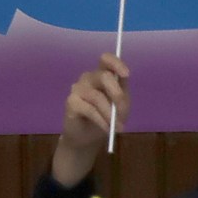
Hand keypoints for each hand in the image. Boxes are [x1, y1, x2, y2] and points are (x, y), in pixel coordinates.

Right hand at [53, 55, 128, 187]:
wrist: (88, 138)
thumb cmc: (106, 118)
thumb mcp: (120, 108)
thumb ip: (122, 97)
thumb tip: (121, 94)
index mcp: (102, 75)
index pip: (106, 60)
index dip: (115, 63)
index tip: (126, 74)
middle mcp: (89, 78)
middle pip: (103, 76)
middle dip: (116, 95)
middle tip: (123, 113)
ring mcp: (78, 88)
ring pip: (97, 97)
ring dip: (110, 114)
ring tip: (116, 128)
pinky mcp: (71, 102)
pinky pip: (89, 109)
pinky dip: (101, 120)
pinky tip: (107, 129)